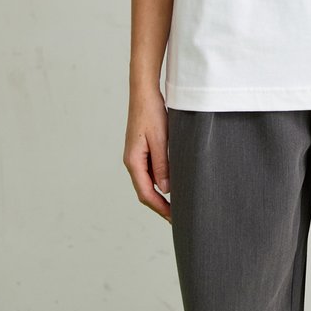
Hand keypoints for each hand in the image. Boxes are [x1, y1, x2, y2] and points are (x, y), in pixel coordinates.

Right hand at [124, 88, 170, 221]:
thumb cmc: (151, 113)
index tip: (174, 218)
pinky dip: (161, 179)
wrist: (144, 92)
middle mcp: (132, 161)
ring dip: (161, 193)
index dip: (160, 208)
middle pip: (145, 190)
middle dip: (160, 205)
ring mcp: (136, 155)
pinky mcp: (142, 149)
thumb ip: (162, 164)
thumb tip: (166, 189)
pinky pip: (150, 170)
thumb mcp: (160, 139)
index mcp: (133, 161)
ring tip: (177, 203)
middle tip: (178, 216)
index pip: (145, 193)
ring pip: (148, 181)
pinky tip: (172, 182)